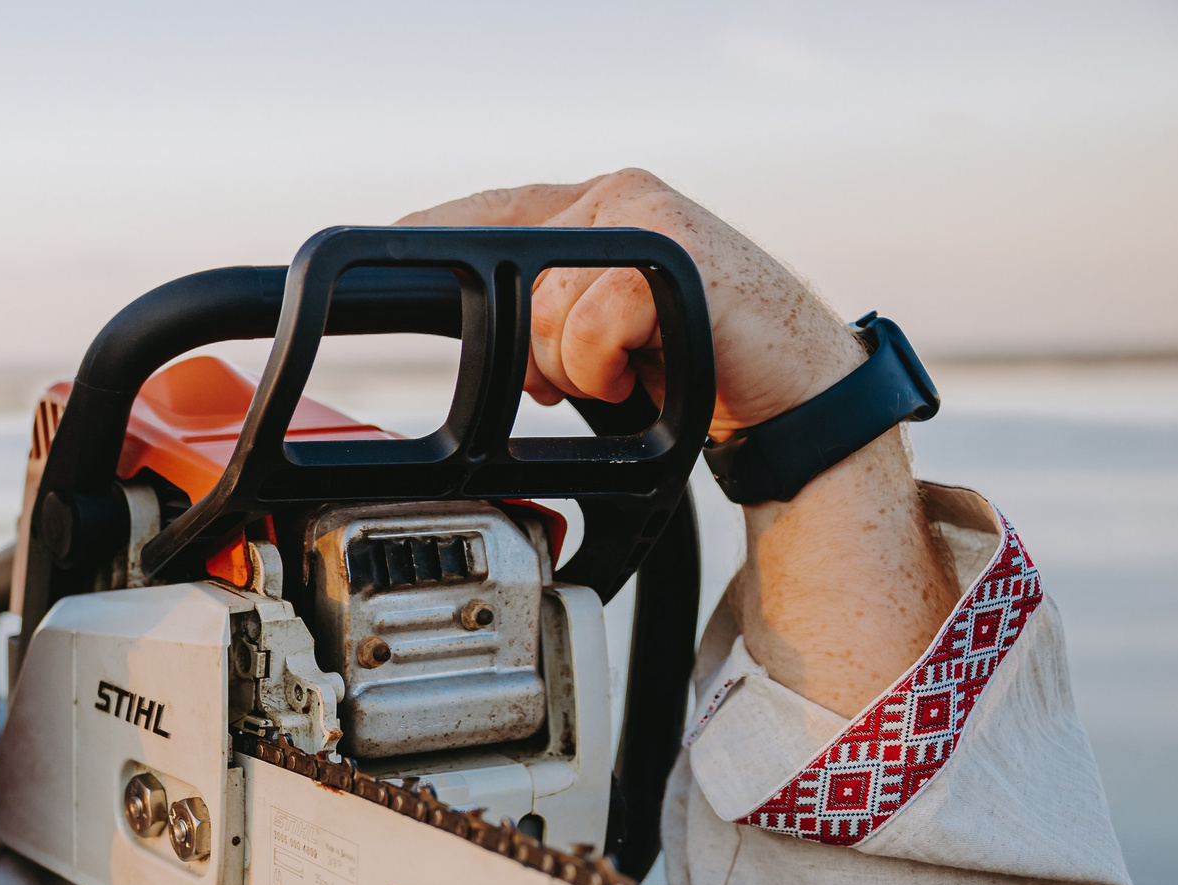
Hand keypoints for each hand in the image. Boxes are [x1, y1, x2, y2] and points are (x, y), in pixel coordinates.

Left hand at [400, 169, 954, 718]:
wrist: (793, 390)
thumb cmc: (692, 366)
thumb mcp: (598, 337)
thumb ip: (543, 314)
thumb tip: (474, 336)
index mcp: (594, 209)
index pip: (490, 212)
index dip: (430, 234)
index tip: (385, 250)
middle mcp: (616, 200)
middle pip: (508, 277)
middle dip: (531, 349)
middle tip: (578, 377)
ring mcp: (646, 222)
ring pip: (543, 308)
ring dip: (574, 367)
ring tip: (629, 371)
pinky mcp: (674, 256)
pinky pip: (588, 326)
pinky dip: (605, 368)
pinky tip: (646, 370)